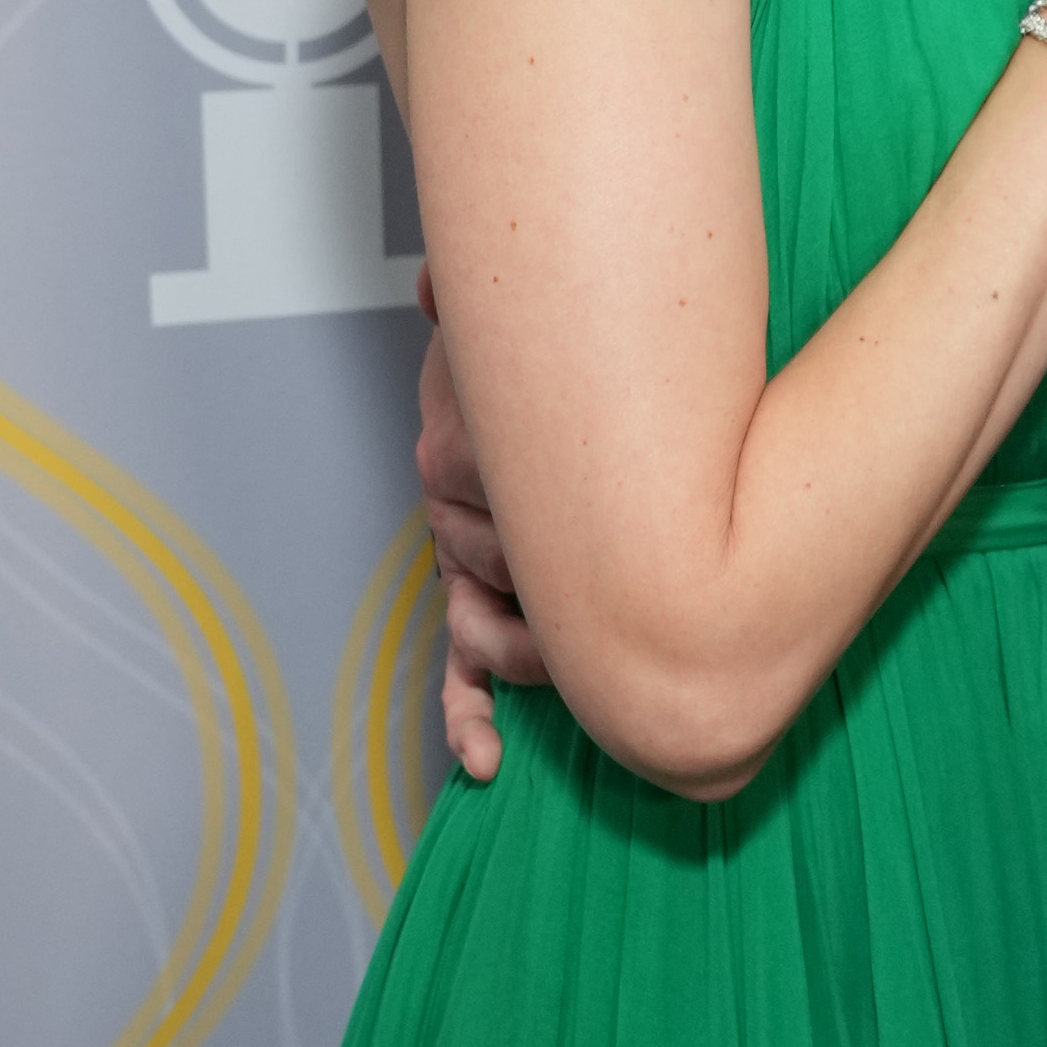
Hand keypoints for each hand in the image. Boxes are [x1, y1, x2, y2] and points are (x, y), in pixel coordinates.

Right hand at [417, 270, 548, 782]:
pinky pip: (463, 671)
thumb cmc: (555, 354)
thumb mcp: (505, 331)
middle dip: (549, 589)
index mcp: (462, 453)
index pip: (474, 509)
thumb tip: (433, 287)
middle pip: (491, 575)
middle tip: (614, 573)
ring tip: (572, 638)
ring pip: (483, 628)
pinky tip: (486, 759)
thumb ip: (466, 312)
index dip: (537, 539)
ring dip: (525, 644)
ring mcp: (470, 563)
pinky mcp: (484, 606)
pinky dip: (468, 717)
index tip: (576, 535)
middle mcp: (458, 511)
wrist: (554, 366)